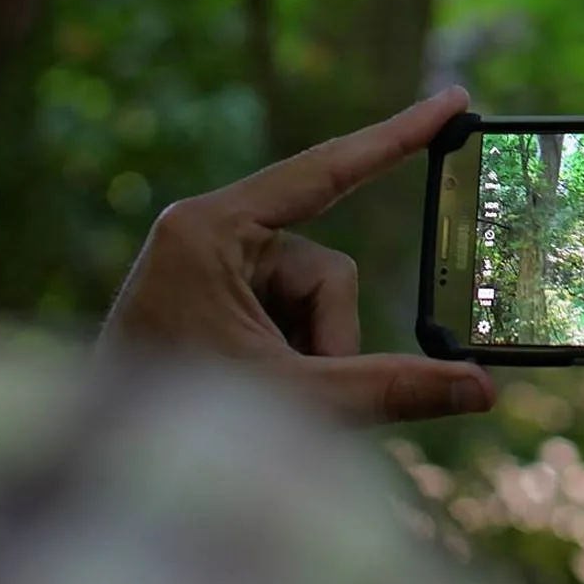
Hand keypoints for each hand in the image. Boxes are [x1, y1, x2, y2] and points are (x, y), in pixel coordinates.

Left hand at [102, 87, 494, 424]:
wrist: (100, 483)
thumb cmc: (178, 432)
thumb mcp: (297, 403)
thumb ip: (393, 389)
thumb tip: (483, 389)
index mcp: (210, 230)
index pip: (325, 171)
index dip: (398, 136)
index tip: (454, 100)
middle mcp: (208, 234)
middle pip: (324, 270)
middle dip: (326, 342)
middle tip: (297, 399)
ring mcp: (211, 267)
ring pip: (313, 303)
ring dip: (306, 360)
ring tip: (261, 408)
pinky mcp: (214, 298)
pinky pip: (287, 318)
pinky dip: (288, 361)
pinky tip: (254, 397)